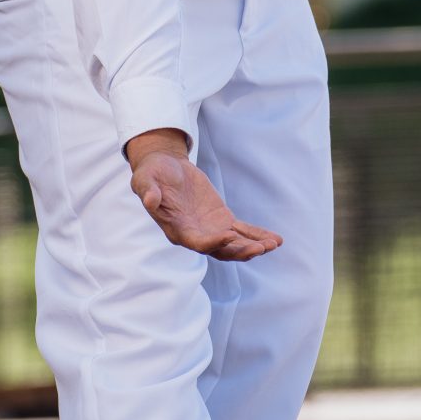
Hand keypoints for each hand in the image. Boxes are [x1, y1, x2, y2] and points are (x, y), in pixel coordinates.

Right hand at [124, 130, 282, 260]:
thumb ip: (148, 191)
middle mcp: (196, 235)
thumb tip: (149, 200)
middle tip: (260, 249)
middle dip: (241, 251)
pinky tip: (275, 239)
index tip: (229, 236)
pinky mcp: (222, 219)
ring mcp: (211, 229)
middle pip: (221, 251)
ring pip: (235, 244)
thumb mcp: (145, 179)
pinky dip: (258, 235)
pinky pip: (243, 231)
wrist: (164, 167)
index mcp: (177, 230)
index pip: (197, 243)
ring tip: (273, 244)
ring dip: (254, 246)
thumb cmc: (152, 174)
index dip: (213, 242)